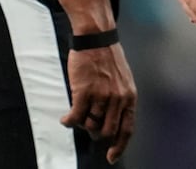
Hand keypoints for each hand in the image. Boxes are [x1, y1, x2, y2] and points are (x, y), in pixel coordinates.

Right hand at [60, 42, 136, 162]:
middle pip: (107, 132)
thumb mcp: (123, 81)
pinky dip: (69, 121)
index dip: (119, 146)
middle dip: (96, 135)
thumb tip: (111, 124)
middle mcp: (118, 99)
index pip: (127, 129)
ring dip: (82, 123)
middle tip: (88, 127)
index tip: (112, 157)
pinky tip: (66, 118)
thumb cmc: (108, 59)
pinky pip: (75, 117)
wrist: (97, 38)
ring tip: (78, 112)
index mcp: (129, 96)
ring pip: (89, 125)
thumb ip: (120, 101)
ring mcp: (102, 96)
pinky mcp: (85, 92)